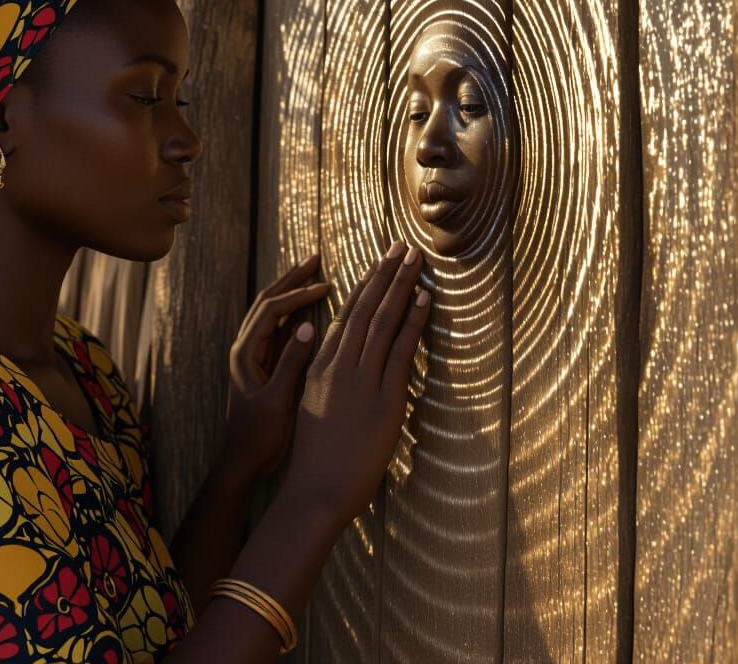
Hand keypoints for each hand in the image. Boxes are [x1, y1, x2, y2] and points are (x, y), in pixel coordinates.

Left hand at [219, 254, 330, 485]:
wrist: (242, 462)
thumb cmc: (257, 436)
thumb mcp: (277, 400)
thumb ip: (291, 363)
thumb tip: (310, 326)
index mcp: (246, 352)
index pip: (272, 310)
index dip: (298, 294)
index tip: (326, 285)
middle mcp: (246, 348)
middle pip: (268, 301)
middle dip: (291, 280)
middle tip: (315, 259)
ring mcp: (255, 355)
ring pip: (273, 313)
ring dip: (292, 292)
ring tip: (315, 274)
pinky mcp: (264, 365)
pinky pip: (280, 330)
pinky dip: (295, 313)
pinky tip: (314, 307)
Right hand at [278, 239, 430, 527]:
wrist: (313, 492)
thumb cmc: (315, 461)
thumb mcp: (314, 411)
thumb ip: (329, 385)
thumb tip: (346, 373)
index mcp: (320, 366)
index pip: (345, 316)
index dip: (364, 287)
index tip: (378, 263)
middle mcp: (338, 365)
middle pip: (364, 308)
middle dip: (384, 273)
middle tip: (401, 246)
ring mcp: (360, 380)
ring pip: (382, 320)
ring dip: (401, 286)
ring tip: (415, 259)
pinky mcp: (383, 398)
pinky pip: (401, 350)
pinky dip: (413, 321)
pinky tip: (425, 299)